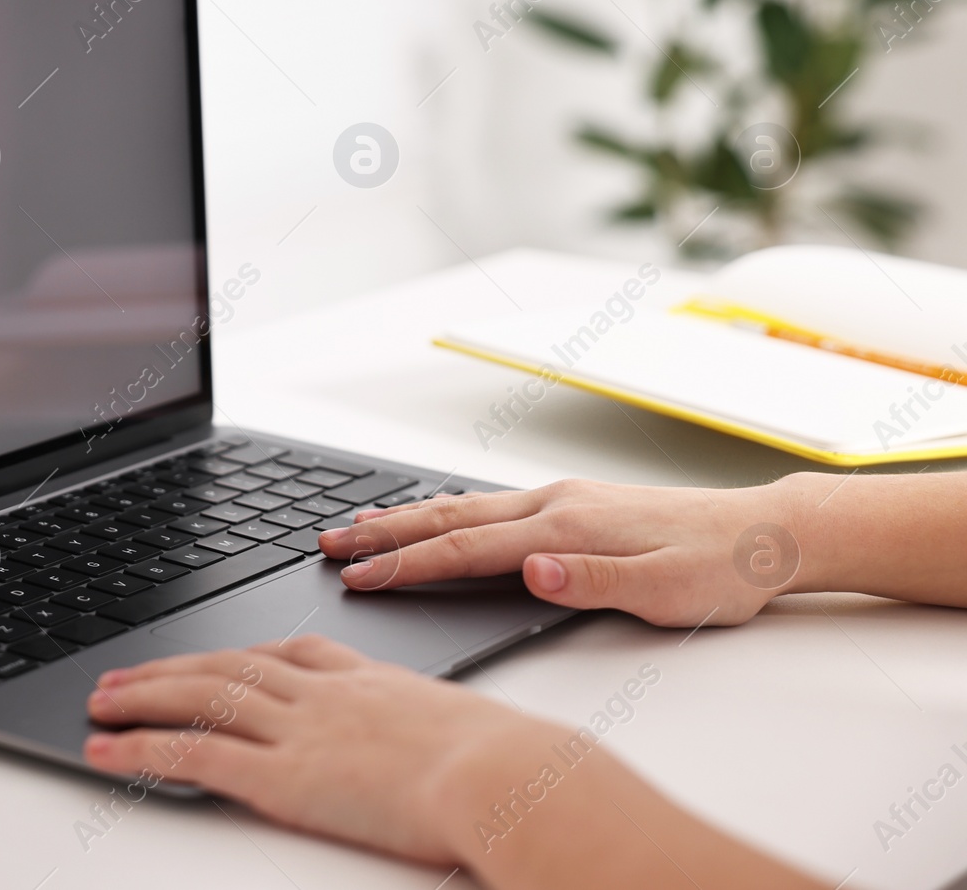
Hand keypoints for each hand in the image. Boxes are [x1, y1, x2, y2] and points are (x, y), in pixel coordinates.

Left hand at [82, 636, 828, 888]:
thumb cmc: (508, 765)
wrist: (506, 775)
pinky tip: (106, 752)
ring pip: (201, 699)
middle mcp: (324, 695)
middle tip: (126, 675)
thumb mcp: (470, 733)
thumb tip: (457, 755)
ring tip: (101, 703)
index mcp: (370, 682)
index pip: (291, 654)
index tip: (218, 655)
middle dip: (173, 669)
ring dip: (142, 699)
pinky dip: (142, 749)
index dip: (244, 656)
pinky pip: (194, 753)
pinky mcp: (281, 774)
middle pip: (230, 668)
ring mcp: (298, 729)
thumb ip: (440, 736)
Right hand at [317, 478, 808, 626]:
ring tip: (355, 525)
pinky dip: (444, 511)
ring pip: (462, 507)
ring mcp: (559, 499)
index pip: (467, 548)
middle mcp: (553, 504)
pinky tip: (430, 513)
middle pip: (448, 518)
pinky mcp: (570, 504)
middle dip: (383, 533)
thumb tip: (529, 568)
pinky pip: (487, 505)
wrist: (763, 534)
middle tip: (327, 544)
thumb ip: (591, 579)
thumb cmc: (719, 570)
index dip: (407, 564)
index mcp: (566, 526)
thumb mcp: (664, 591)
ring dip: (404, 517)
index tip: (359, 576)